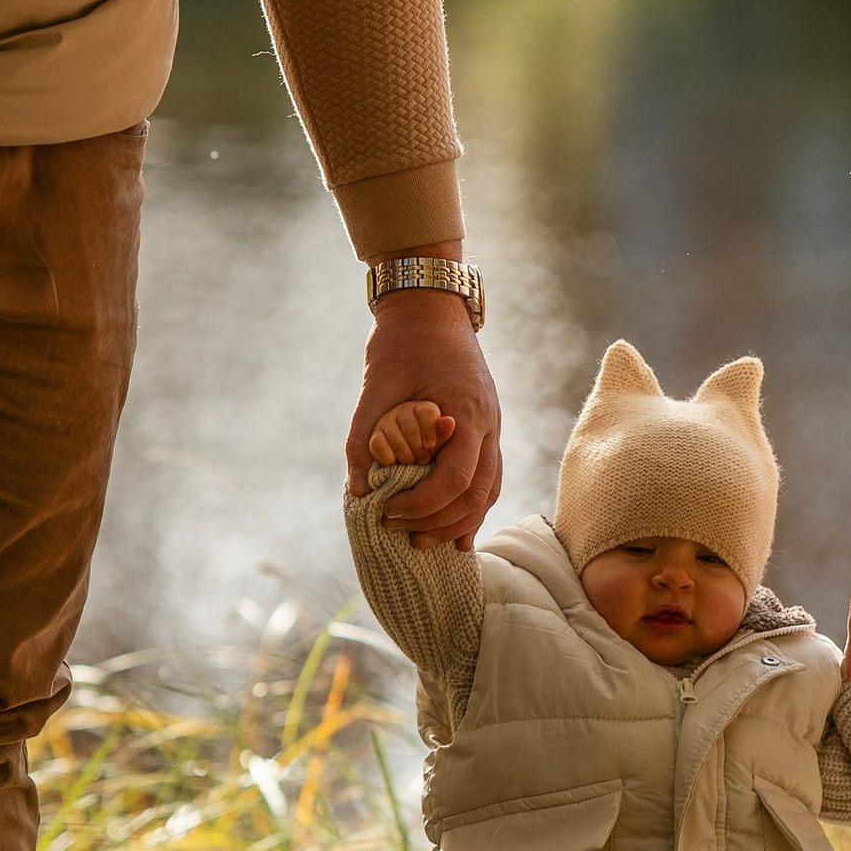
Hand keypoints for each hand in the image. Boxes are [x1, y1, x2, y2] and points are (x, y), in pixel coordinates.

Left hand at [344, 280, 499, 543]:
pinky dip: (471, 507)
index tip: (388, 511)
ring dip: (459, 521)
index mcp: (466, 412)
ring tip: (426, 543)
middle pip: (479, 494)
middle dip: (441, 523)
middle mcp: (488, 423)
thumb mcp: (375, 388)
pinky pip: (487, 477)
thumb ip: (364, 439)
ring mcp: (492, 426)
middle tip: (403, 537)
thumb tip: (358, 491)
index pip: (456, 479)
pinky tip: (454, 531)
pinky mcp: (484, 428)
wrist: (429, 307)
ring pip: (489, 490)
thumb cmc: (401, 342)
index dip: (423, 505)